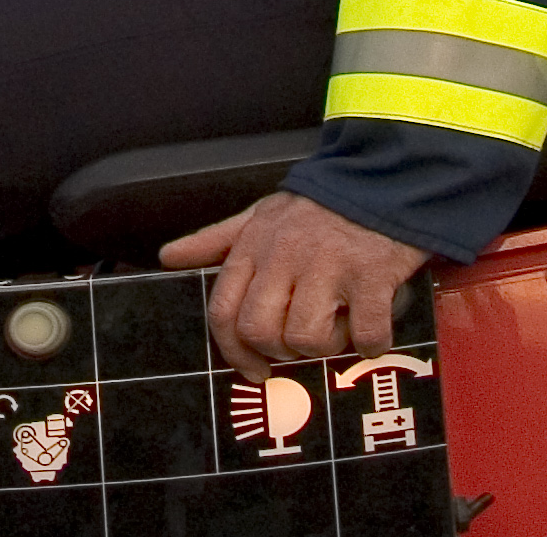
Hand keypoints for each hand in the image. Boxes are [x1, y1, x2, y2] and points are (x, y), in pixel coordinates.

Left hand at [159, 190, 424, 370]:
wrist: (378, 178)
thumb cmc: (315, 207)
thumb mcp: (259, 215)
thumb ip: (214, 240)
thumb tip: (167, 258)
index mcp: (254, 246)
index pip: (223, 311)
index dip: (234, 352)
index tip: (255, 369)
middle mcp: (284, 255)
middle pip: (261, 331)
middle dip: (282, 350)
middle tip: (303, 341)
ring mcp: (328, 265)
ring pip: (306, 338)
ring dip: (327, 346)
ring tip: (340, 324)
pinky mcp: (370, 275)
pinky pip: (363, 335)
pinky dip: (369, 343)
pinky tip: (372, 326)